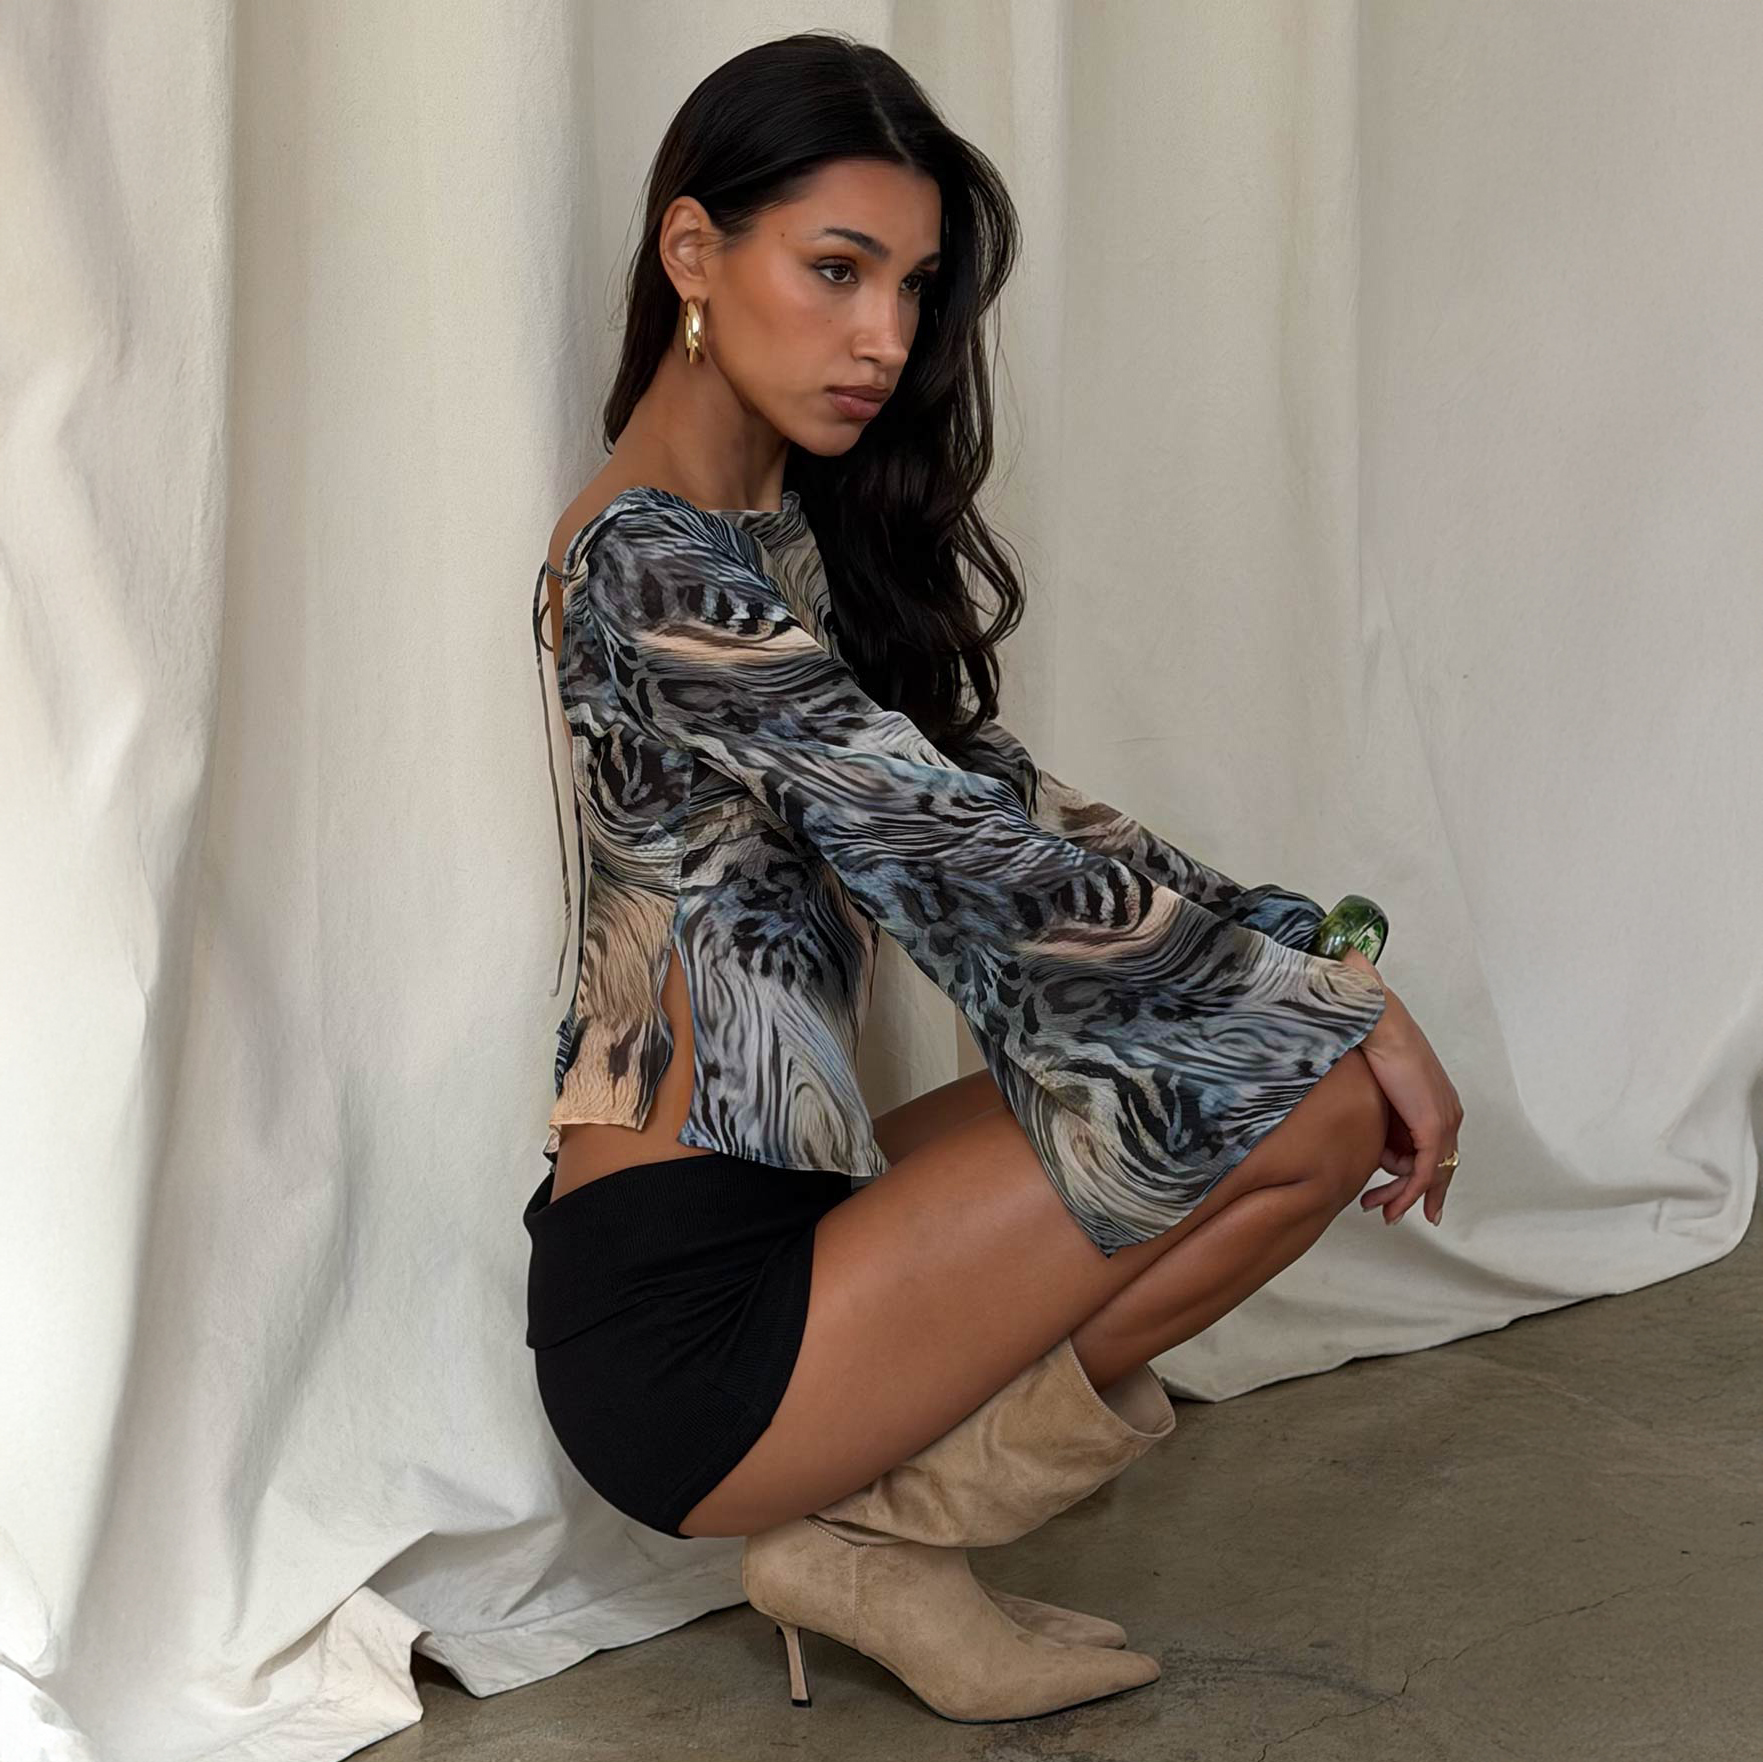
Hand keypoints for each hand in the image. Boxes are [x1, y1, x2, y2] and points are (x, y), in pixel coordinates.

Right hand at [1338, 948, 1461, 1226]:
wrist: (1377, 1026)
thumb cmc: (1370, 1045)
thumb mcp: (1376, 1088)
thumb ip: (1379, 1113)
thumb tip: (1364, 1133)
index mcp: (1438, 1102)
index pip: (1435, 1152)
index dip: (1419, 1180)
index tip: (1398, 1197)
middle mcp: (1449, 1115)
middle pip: (1437, 1170)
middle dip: (1412, 1197)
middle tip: (1386, 1213)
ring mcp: (1444, 1122)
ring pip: (1428, 1176)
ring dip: (1400, 1197)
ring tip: (1375, 1207)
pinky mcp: (1433, 1127)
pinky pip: (1422, 1172)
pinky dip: (1406, 1193)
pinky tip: (1388, 1204)